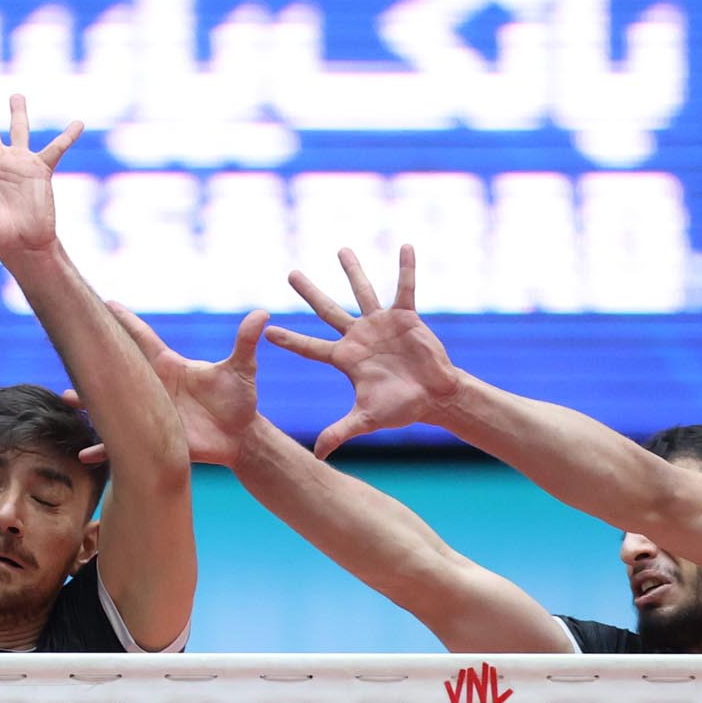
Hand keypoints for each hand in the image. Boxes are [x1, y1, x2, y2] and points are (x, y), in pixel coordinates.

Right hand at [69, 306, 269, 468]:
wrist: (239, 437)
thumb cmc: (239, 399)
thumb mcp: (241, 370)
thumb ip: (245, 342)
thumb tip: (263, 313)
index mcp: (168, 366)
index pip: (139, 338)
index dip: (121, 320)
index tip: (101, 302)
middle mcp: (152, 387)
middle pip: (116, 369)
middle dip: (93, 357)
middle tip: (69, 340)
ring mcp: (149, 413)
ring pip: (111, 405)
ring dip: (88, 402)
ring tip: (66, 396)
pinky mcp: (153, 439)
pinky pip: (122, 445)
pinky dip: (103, 450)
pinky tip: (84, 456)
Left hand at [261, 244, 461, 458]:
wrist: (434, 398)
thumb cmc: (400, 409)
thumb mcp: (366, 420)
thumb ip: (340, 433)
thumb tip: (317, 456)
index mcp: (345, 359)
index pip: (310, 347)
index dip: (290, 340)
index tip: (267, 330)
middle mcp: (358, 337)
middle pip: (327, 310)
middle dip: (309, 292)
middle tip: (290, 273)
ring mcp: (381, 325)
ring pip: (362, 291)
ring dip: (353, 270)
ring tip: (340, 249)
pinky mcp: (406, 317)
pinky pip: (405, 288)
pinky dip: (406, 268)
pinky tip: (405, 246)